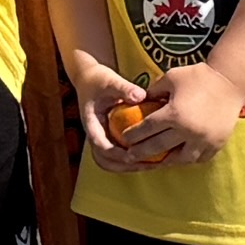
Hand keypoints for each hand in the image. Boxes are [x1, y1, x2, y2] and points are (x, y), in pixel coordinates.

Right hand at [69, 48, 177, 162]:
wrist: (90, 79)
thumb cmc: (99, 79)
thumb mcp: (110, 80)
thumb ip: (124, 88)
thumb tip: (141, 96)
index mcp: (92, 124)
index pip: (100, 146)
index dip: (116, 153)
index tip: (133, 154)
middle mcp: (96, 135)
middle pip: (105, 161)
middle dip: (126, 166)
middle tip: (148, 164)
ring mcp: (103, 138)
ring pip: (112, 162)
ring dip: (131, 166)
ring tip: (153, 164)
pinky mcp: (111, 138)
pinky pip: (121, 154)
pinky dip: (134, 158)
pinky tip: (153, 155)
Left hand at [120, 60, 244, 163]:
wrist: (231, 81)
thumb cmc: (199, 76)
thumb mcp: (171, 78)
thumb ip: (153, 91)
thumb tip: (138, 101)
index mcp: (174, 114)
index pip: (147, 129)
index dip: (133, 134)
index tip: (124, 138)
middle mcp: (187, 131)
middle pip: (158, 147)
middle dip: (141, 152)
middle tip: (130, 155)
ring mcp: (203, 140)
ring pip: (179, 159)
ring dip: (165, 160)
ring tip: (156, 161)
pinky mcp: (216, 144)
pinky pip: (199, 158)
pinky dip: (188, 159)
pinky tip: (180, 157)